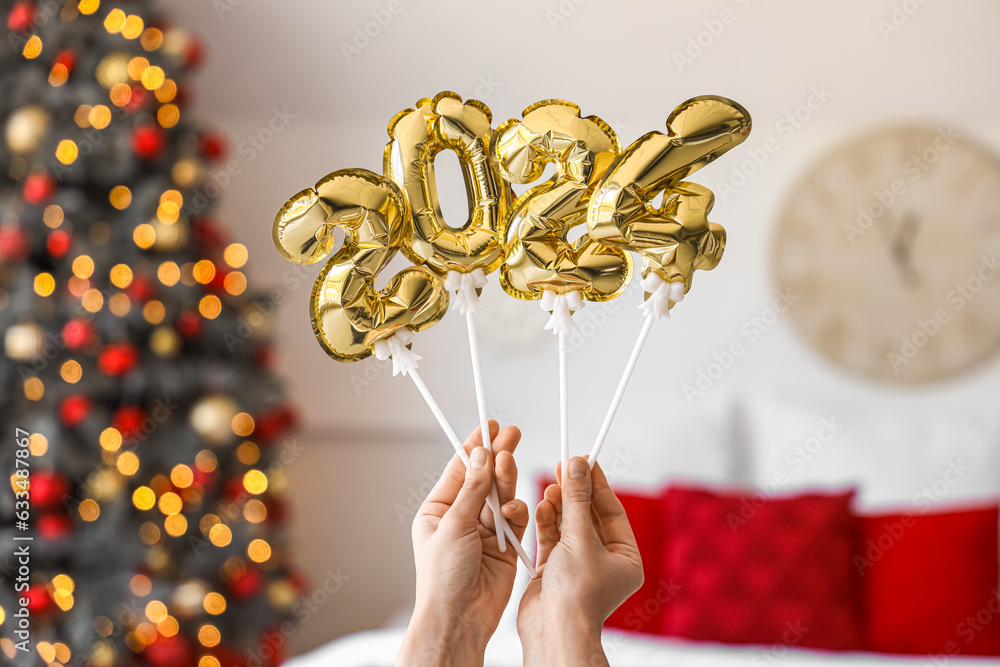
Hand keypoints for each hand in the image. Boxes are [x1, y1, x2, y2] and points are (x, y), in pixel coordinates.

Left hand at [397, 421, 528, 666]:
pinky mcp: (505, 545)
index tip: (490, 426)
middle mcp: (462, 518)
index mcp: (439, 510)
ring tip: (509, 461)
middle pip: (484, 479)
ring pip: (501, 496)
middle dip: (497, 457)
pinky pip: (516, 519)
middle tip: (512, 434)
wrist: (460, 617)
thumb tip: (481, 455)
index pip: (460, 470)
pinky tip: (514, 510)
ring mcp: (484, 531)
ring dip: (506, 481)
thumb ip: (472, 489)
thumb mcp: (453, 525)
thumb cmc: (443, 578)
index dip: (476, 447)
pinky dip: (517, 512)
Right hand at [518, 457, 642, 666]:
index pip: (612, 512)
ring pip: (569, 526)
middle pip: (589, 516)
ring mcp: (579, 566)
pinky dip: (547, 522)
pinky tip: (542, 506)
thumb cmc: (577, 593)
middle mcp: (604, 562)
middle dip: (576, 493)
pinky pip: (553, 539)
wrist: (553, 631)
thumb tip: (578, 465)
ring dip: (560, 505)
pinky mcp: (555, 571)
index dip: (598, 484)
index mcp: (625, 559)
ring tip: (551, 486)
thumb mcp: (580, 538)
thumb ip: (576, 499)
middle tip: (564, 466)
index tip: (585, 460)